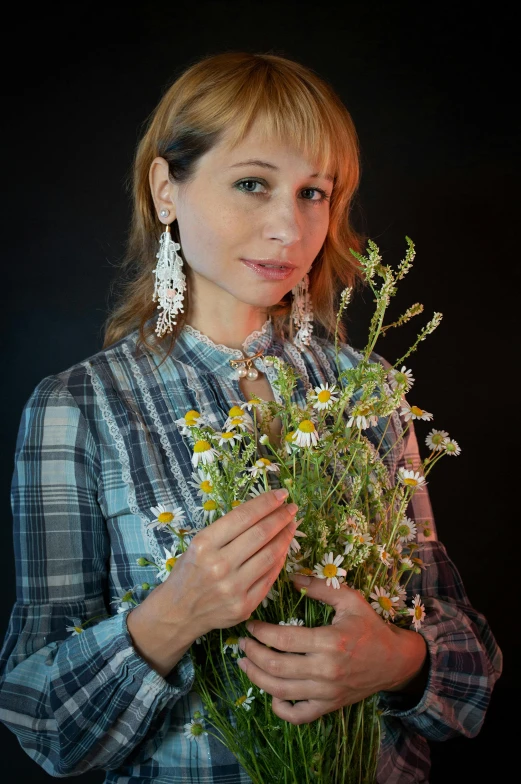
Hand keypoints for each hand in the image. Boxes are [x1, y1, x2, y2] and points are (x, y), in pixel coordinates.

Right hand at [164, 488, 298, 639]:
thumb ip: (227, 531)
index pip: (243, 516)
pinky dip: (280, 560)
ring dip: (285, 537)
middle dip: (281, 517)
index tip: (281, 494)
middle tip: (292, 507)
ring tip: (292, 526)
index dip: (266, 503)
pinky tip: (284, 549)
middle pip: (261, 534)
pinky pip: (270, 578)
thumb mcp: (198, 545)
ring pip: (270, 555)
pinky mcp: (244, 606)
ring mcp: (233, 588)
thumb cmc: (188, 573)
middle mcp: (219, 565)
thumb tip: (263, 512)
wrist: (177, 613)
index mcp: (204, 544)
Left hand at [237, 574, 426, 723]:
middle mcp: (326, 670)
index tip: (249, 625)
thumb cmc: (370, 626)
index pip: (283, 640)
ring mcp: (326, 692)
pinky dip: (280, 709)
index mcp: (330, 641)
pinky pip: (298, 715)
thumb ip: (319, 587)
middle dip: (252, 654)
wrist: (394, 661)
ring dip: (257, 678)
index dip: (260, 633)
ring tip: (245, 663)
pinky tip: (271, 694)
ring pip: (281, 692)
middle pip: (276, 668)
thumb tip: (291, 577)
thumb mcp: (349, 600)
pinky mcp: (329, 706)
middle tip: (241, 643)